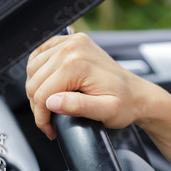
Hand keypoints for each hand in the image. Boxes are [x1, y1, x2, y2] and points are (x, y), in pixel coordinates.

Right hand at [26, 32, 148, 139]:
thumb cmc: (125, 104)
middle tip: (51, 120)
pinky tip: (49, 83)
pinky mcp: (71, 42)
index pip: (41, 94)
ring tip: (52, 104)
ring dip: (38, 89)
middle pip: (34, 82)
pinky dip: (39, 70)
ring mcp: (72, 42)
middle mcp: (73, 48)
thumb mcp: (106, 111)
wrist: (137, 93)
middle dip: (39, 105)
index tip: (50, 128)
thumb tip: (52, 102)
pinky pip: (40, 55)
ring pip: (33, 69)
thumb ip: (78, 107)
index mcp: (78, 63)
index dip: (42, 117)